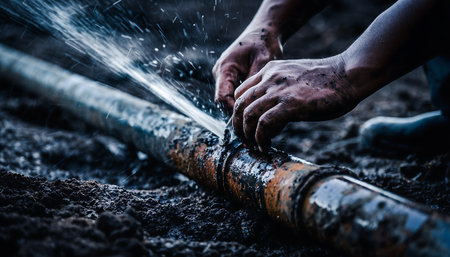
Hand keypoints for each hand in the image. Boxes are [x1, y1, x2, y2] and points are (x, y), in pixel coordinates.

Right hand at [212, 28, 282, 113]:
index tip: (249, 120)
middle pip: (223, 101)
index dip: (233, 111)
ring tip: (255, 118)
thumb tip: (254, 106)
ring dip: (240, 108)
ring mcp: (224, 76)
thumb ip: (255, 84)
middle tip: (254, 124)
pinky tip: (255, 107)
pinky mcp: (230, 78)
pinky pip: (232, 95)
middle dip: (237, 113)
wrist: (264, 32)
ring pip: (227, 100)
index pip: (222, 98)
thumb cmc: (264, 44)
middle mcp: (220, 73)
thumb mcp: (263, 63)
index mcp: (225, 68)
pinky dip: (242, 102)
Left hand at [232, 56, 357, 151]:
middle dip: (238, 126)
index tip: (245, 126)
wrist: (348, 74)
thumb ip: (279, 88)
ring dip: (247, 135)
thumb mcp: (295, 76)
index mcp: (270, 71)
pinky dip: (261, 139)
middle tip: (244, 141)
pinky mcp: (290, 104)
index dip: (238, 112)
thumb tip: (274, 111)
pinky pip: (264, 124)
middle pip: (239, 105)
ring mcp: (279, 91)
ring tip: (254, 147)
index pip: (241, 92)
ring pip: (248, 115)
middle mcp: (270, 78)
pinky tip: (266, 147)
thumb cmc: (327, 80)